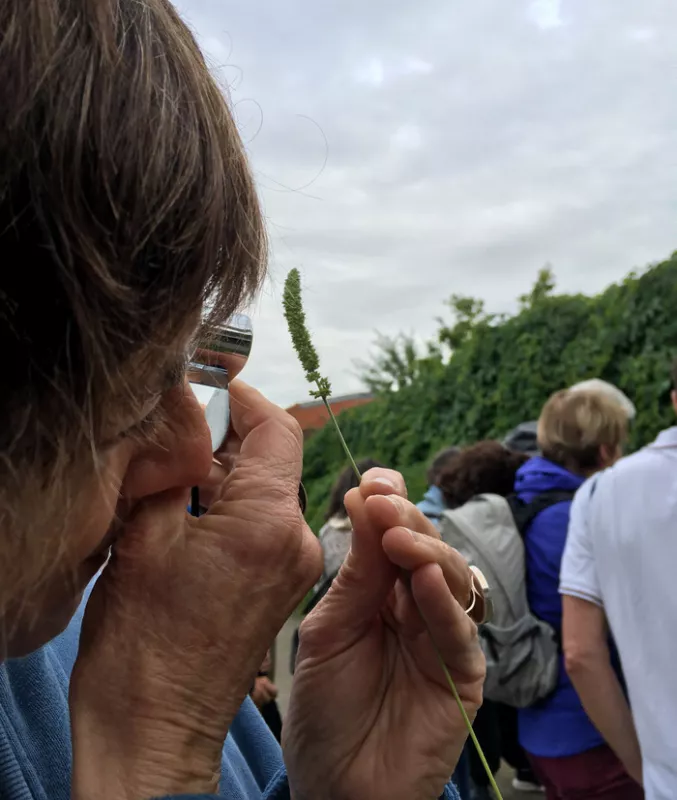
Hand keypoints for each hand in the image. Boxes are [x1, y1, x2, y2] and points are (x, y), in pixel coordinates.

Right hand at [70, 381, 321, 799]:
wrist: (156, 728)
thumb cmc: (143, 646)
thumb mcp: (144, 537)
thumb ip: (171, 464)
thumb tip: (181, 412)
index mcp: (269, 522)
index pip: (279, 429)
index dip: (242, 399)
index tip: (208, 386)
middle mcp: (294, 541)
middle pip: (275, 458)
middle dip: (227, 437)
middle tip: (175, 431)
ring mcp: (291, 567)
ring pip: (268, 491)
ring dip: (226, 473)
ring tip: (173, 474)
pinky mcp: (279, 586)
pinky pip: (264, 524)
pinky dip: (232, 506)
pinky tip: (188, 511)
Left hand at [283, 468, 484, 799]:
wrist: (335, 788)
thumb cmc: (325, 710)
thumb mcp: (330, 629)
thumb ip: (356, 573)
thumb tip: (362, 499)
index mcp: (382, 593)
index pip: (395, 536)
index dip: (389, 505)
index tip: (371, 481)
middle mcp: (418, 609)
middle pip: (427, 550)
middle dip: (406, 520)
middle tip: (381, 501)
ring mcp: (443, 640)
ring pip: (453, 580)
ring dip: (428, 552)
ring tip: (399, 534)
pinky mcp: (464, 677)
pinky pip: (460, 632)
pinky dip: (445, 602)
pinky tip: (428, 578)